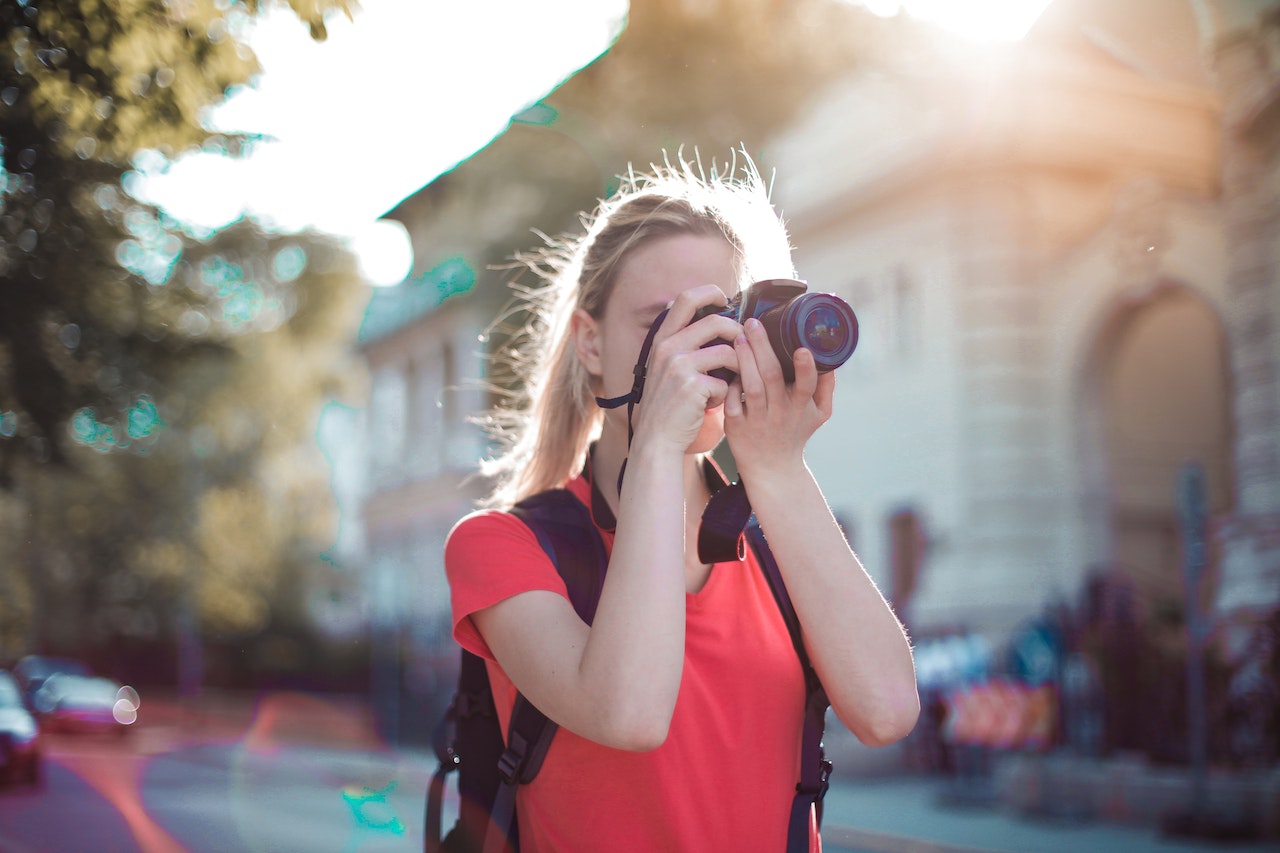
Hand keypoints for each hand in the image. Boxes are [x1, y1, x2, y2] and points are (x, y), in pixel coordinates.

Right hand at [630, 286, 742, 452]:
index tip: (725, 300)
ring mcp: (678, 365)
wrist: (657, 439)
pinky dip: (724, 395)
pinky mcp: (692, 386)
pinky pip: (725, 382)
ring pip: (728, 352)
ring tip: (730, 382)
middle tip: (745, 347)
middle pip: (717, 322)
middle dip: (739, 333)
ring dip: (737, 368)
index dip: (709, 292)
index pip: (685, 298)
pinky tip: (712, 404)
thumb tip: (720, 322)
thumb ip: (685, 345)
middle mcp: (668, 347)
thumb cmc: (670, 404)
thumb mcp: (667, 368)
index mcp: (662, 339)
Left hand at [723, 317, 833, 479]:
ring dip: (744, 360)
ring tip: (739, 337)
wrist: (772, 468)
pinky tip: (727, 365)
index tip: (802, 349)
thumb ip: (826, 386)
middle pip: (771, 377)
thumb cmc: (796, 433)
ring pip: (750, 387)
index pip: (806, 386)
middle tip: (753, 323)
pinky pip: (732, 401)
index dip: (805, 368)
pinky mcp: (736, 426)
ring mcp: (757, 420)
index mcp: (801, 407)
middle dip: (762, 347)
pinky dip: (730, 384)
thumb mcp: (819, 413)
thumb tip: (831, 356)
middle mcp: (780, 413)